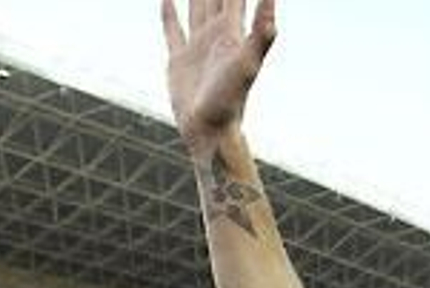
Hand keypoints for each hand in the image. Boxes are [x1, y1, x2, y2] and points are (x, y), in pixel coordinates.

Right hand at [162, 0, 276, 148]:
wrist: (210, 133)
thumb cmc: (231, 102)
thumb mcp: (248, 64)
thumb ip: (261, 32)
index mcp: (231, 31)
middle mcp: (216, 34)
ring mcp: (197, 46)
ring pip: (195, 5)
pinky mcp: (178, 60)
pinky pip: (172, 29)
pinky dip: (168, 12)